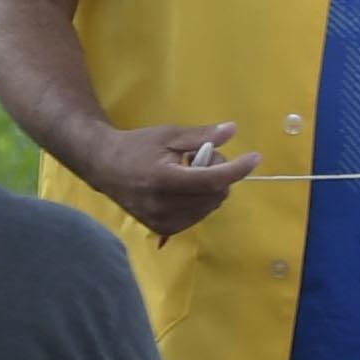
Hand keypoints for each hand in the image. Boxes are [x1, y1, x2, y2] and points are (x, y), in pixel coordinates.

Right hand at [78, 121, 261, 237]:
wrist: (104, 167)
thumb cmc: (137, 147)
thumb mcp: (168, 135)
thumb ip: (201, 136)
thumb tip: (232, 131)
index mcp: (163, 179)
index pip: (210, 180)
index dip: (236, 170)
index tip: (255, 158)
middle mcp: (163, 205)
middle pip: (214, 195)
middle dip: (219, 174)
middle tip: (202, 157)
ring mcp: (162, 221)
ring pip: (210, 206)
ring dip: (210, 188)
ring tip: (189, 173)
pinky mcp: (163, 229)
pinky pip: (199, 215)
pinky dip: (201, 200)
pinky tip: (184, 188)